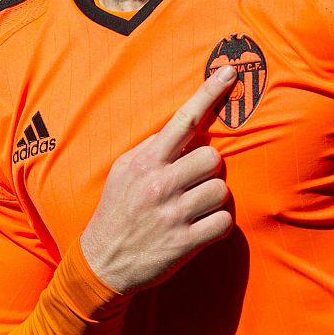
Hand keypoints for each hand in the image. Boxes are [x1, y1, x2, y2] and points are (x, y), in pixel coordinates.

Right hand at [80, 65, 236, 293]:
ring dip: (214, 199)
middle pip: (213, 158)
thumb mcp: (124, 173)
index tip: (230, 72)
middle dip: (209, 171)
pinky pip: (223, 222)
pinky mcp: (185, 241)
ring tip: (194, 208)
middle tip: (194, 184)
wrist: (102, 262)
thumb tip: (182, 127)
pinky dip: (218, 225)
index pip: (183, 119)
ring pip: (221, 190)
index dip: (209, 93)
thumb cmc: (118, 211)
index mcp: (145, 162)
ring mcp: (173, 213)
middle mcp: (159, 183)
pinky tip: (200, 228)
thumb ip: (151, 149)